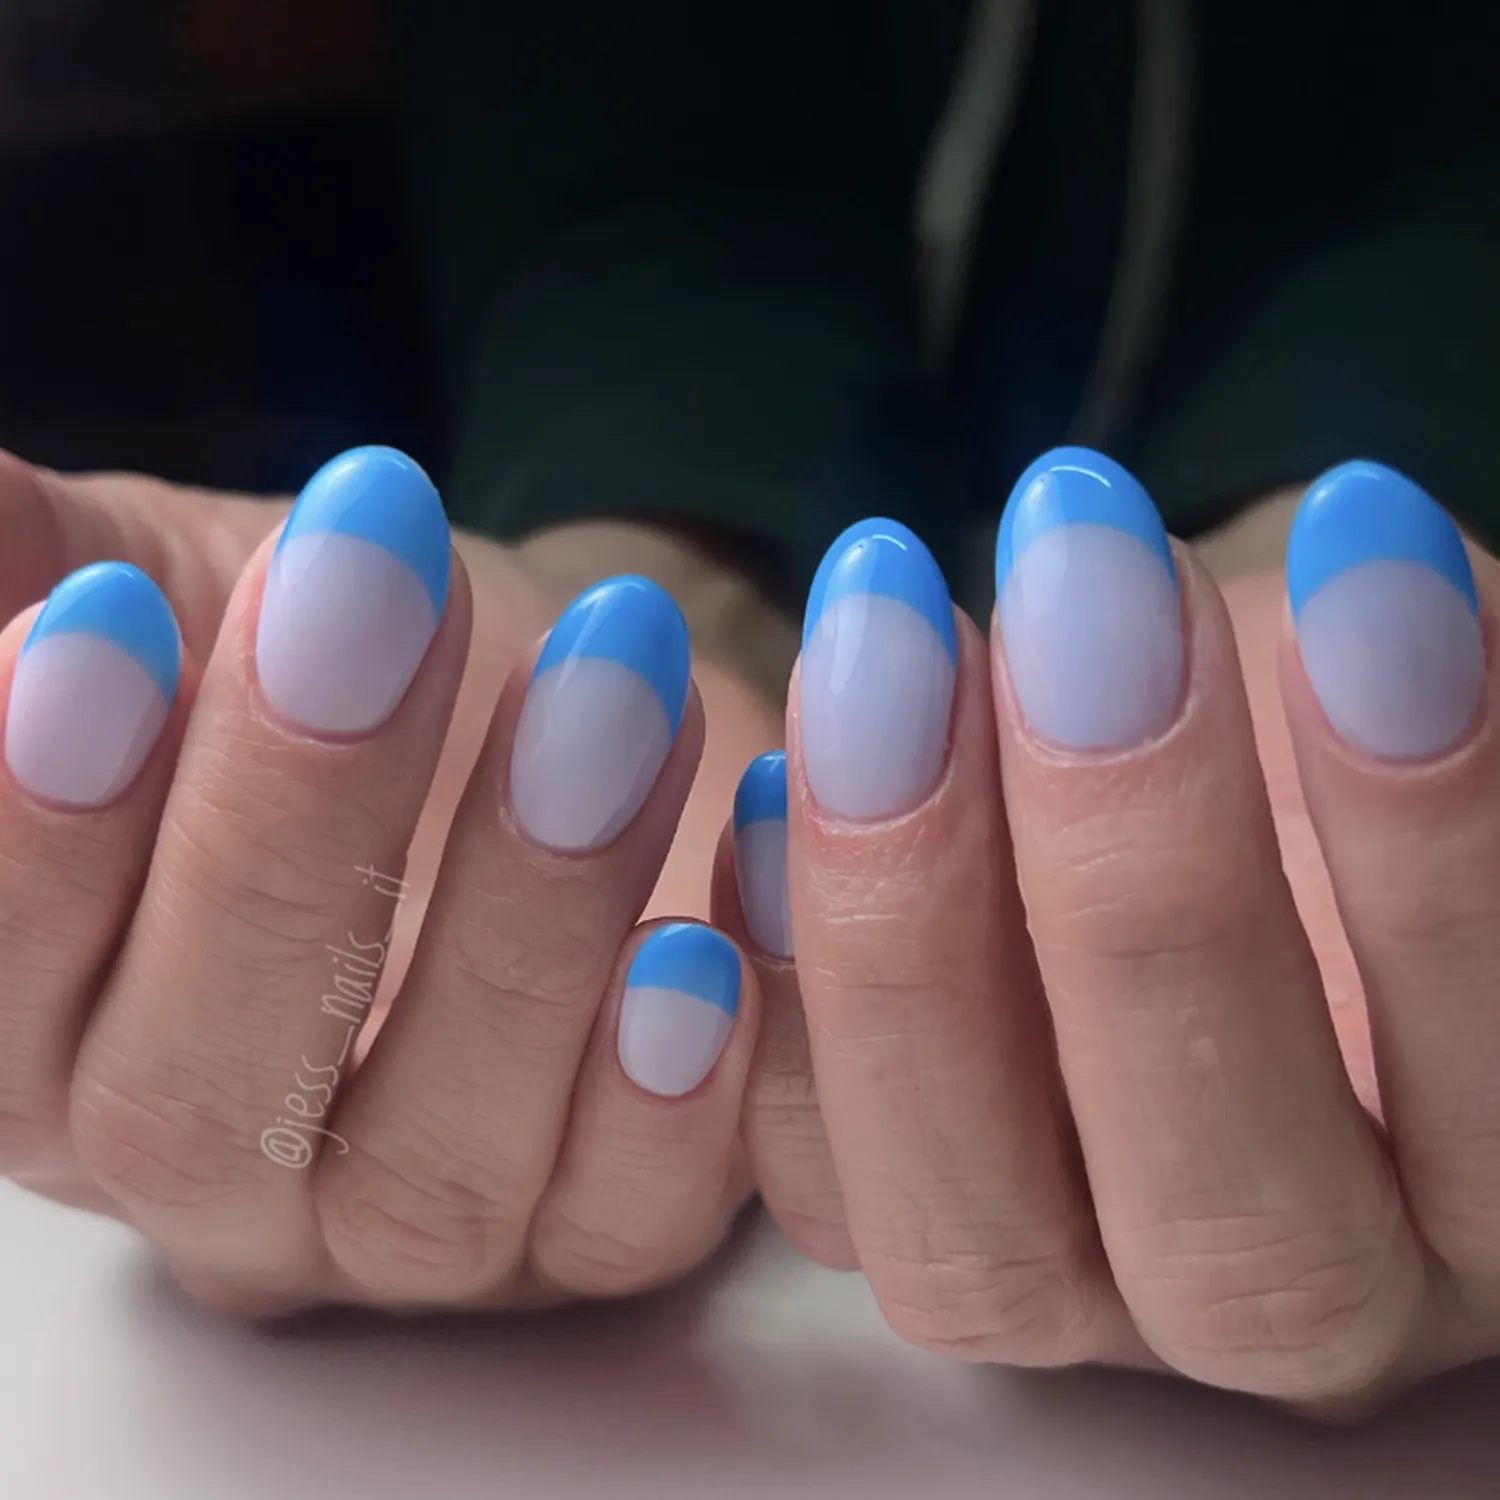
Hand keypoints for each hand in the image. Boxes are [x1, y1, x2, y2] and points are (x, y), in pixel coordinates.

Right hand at [0, 445, 778, 1314]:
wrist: (603, 715)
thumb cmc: (386, 665)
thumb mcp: (199, 589)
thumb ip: (57, 566)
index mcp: (79, 1037)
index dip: (32, 834)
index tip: (101, 619)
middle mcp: (235, 1177)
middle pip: (197, 1102)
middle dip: (291, 834)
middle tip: (390, 592)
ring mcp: (430, 1231)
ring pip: (437, 1173)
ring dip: (531, 920)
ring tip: (618, 691)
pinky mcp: (615, 1220)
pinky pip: (648, 1211)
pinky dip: (703, 1067)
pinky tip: (727, 910)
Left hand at [720, 449, 1499, 1417]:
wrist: (1174, 784)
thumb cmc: (1322, 742)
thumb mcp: (1398, 711)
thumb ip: (1418, 711)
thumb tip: (1393, 608)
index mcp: (1486, 1204)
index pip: (1487, 1091)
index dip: (1424, 839)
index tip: (1360, 542)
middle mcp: (1286, 1306)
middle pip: (1227, 1229)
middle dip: (1139, 882)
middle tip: (1080, 585)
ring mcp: (1069, 1296)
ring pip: (973, 1242)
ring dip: (906, 922)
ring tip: (891, 639)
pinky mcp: (889, 1225)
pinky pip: (807, 1182)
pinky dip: (773, 988)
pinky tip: (764, 775)